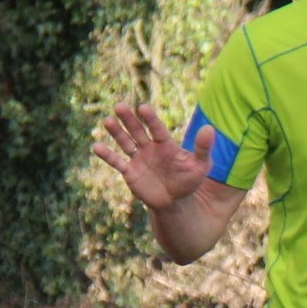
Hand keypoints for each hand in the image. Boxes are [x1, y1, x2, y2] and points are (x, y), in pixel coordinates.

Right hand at [92, 102, 211, 212]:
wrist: (175, 202)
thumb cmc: (188, 180)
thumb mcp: (200, 166)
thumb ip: (203, 148)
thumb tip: (210, 128)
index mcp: (165, 144)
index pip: (156, 128)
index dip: (150, 119)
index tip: (143, 108)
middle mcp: (149, 148)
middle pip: (137, 131)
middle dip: (129, 119)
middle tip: (120, 106)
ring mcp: (138, 159)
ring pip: (125, 143)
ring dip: (116, 133)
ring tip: (107, 121)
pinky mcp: (130, 172)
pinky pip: (117, 162)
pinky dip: (107, 155)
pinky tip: (96, 147)